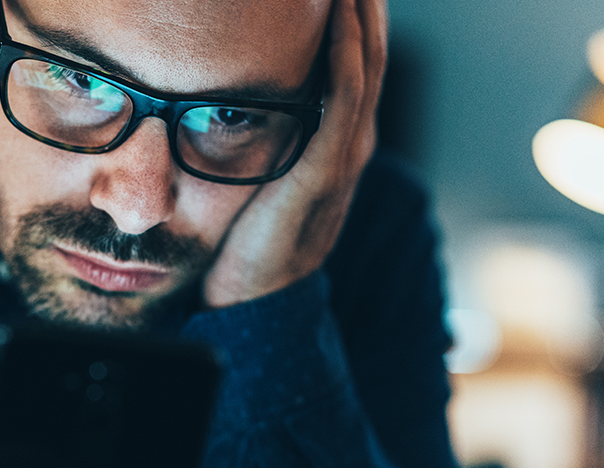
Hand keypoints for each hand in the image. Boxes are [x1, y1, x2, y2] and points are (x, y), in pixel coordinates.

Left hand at [202, 0, 387, 306]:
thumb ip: (267, 135)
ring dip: (363, 16)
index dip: (357, 15)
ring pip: (365, 69)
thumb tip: (233, 92)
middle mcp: (351, 145)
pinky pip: (343, 102)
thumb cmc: (250, 239)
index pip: (358, 61)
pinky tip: (341, 19)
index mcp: (339, 143)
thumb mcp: (264, 175)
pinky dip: (347, 56)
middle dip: (366, 5)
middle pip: (370, 55)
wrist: (253, 303)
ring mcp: (343, 159)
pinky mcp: (324, 173)